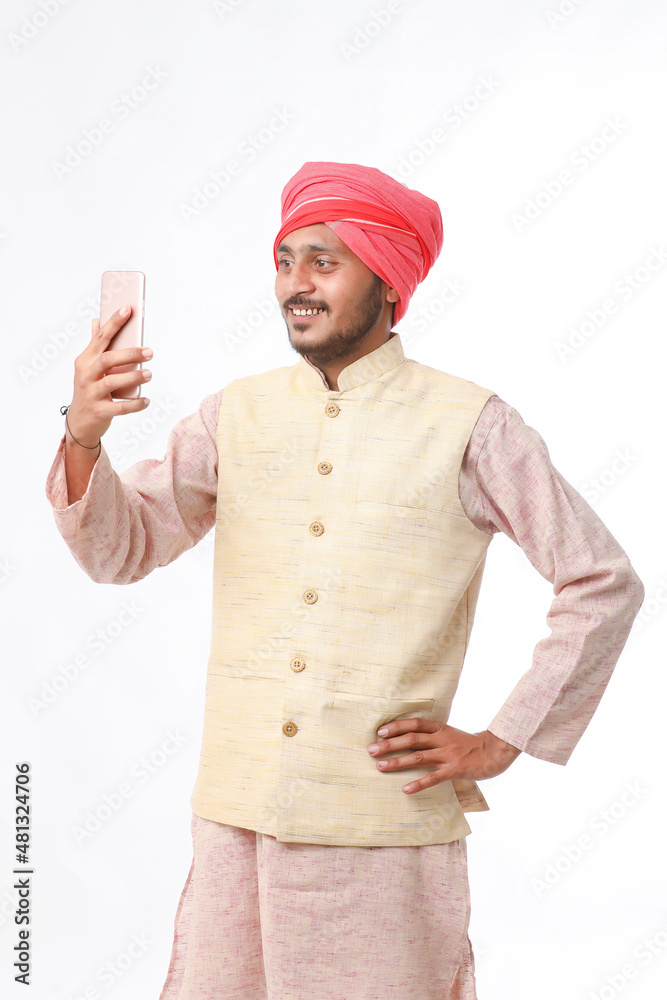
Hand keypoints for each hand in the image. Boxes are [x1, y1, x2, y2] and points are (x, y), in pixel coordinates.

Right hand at [66, 306, 152, 446]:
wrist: (79, 422)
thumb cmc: (89, 389)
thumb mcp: (89, 367)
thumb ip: (95, 345)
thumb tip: (97, 320)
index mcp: (85, 360)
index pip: (100, 337)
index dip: (114, 322)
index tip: (128, 309)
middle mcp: (86, 375)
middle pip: (108, 359)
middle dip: (130, 354)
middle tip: (150, 352)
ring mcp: (91, 394)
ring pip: (113, 382)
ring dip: (134, 377)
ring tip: (149, 374)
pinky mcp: (99, 411)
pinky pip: (120, 407)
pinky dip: (135, 404)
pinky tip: (146, 400)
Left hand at [367, 720, 521, 794]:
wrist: (495, 752)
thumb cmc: (469, 744)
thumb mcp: (450, 734)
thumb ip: (433, 735)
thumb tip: (410, 738)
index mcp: (440, 728)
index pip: (414, 724)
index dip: (396, 726)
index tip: (380, 731)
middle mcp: (441, 739)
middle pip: (411, 739)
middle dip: (389, 745)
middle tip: (371, 750)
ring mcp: (448, 755)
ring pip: (418, 757)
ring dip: (397, 762)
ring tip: (380, 767)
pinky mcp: (455, 770)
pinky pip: (433, 777)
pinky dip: (418, 783)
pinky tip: (406, 789)